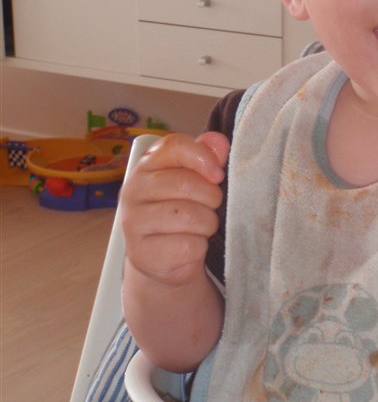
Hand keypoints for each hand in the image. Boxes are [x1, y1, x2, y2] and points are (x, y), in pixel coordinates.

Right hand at [121, 131, 229, 289]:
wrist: (163, 260)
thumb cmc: (182, 213)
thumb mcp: (195, 182)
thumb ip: (206, 157)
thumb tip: (219, 141)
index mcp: (147, 165)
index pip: (174, 145)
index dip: (203, 157)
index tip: (217, 174)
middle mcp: (133, 189)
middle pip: (186, 183)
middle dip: (211, 198)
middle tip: (209, 207)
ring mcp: (134, 221)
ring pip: (190, 216)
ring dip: (207, 224)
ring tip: (200, 228)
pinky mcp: (142, 252)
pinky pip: (188, 245)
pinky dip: (199, 248)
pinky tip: (189, 247)